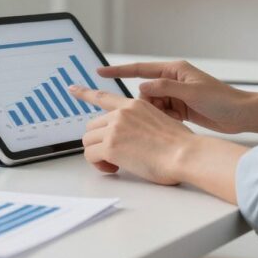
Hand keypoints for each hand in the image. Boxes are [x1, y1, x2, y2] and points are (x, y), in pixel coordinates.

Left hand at [69, 85, 195, 184]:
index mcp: (134, 105)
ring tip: (115, 164)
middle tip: (113, 157)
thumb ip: (139, 123)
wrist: (186, 154)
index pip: (103, 96)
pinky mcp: (110, 145)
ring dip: (98, 155)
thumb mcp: (159, 122)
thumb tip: (130, 137)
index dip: (85, 93)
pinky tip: (114, 168)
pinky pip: (90, 156)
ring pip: (88, 141)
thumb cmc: (179, 146)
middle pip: (92, 127)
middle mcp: (121, 113)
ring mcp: (115, 128)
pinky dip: (98, 165)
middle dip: (98, 142)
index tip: (72, 89)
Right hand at [97, 61, 252, 133]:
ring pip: (152, 104)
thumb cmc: (223, 100)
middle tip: (149, 114)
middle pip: (145, 91)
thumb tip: (141, 88)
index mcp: (174, 70)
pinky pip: (161, 113)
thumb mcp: (192, 92)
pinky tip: (167, 125)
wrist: (243, 115)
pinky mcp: (180, 108)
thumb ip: (166, 88)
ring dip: (154, 114)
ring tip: (165, 121)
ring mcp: (176, 95)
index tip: (99, 73)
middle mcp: (173, 80)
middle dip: (143, 104)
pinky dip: (161, 119)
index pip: (139, 69)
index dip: (118, 71)